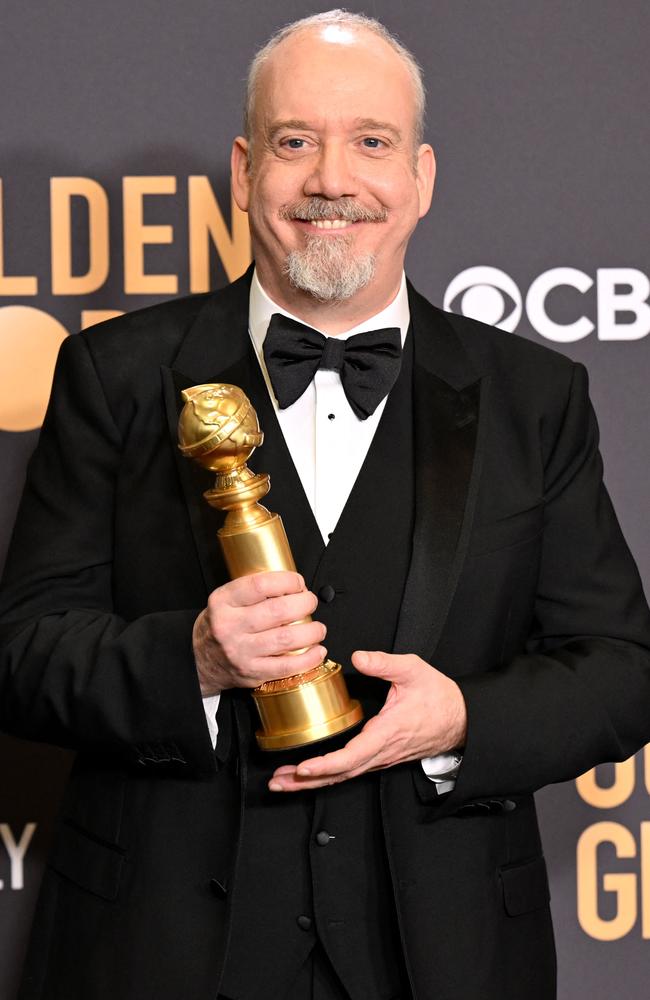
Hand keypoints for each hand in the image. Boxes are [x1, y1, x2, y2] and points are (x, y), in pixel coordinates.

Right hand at [193, 571, 326, 695]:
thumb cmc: (220, 625)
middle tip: (310, 602)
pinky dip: (308, 659)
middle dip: (304, 603)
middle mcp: (230, 626)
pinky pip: (287, 667)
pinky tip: (318, 651)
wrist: (200, 660)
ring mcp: (241, 652)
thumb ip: (254, 591)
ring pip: (286, 639)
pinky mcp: (252, 673)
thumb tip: (295, 587)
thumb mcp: (226, 601)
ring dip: (311, 631)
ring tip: (318, 628)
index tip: (298, 582)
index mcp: (223, 602)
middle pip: (278, 611)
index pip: (260, 585)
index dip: (286, 581)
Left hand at [268, 651, 466, 791]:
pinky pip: (351, 771)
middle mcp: (382, 751)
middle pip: (340, 774)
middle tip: (277, 782)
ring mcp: (381, 758)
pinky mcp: (381, 757)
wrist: (461, 718)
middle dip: (306, 781)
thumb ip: (384, 663)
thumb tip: (358, 657)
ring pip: (344, 775)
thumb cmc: (439, 696)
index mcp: (387, 732)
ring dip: (313, 781)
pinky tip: (311, 774)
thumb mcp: (413, 670)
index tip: (303, 767)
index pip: (352, 757)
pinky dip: (328, 775)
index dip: (326, 765)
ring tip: (283, 781)